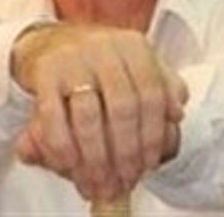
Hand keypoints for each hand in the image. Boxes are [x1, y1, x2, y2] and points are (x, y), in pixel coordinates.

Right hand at [11, 24, 187, 200]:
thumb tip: (177, 112)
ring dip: (96, 158)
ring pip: (89, 116)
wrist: (52, 41)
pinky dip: (63, 147)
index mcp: (133, 46)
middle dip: (126, 153)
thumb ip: (162, 84)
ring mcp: (73, 58)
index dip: (153, 135)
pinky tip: (70, 165)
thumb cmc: (99, 62)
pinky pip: (53, 116)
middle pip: (123, 107)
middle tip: (124, 180)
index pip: (152, 93)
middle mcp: (105, 47)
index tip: (149, 164)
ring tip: (100, 181)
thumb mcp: (135, 63)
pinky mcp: (45, 71)